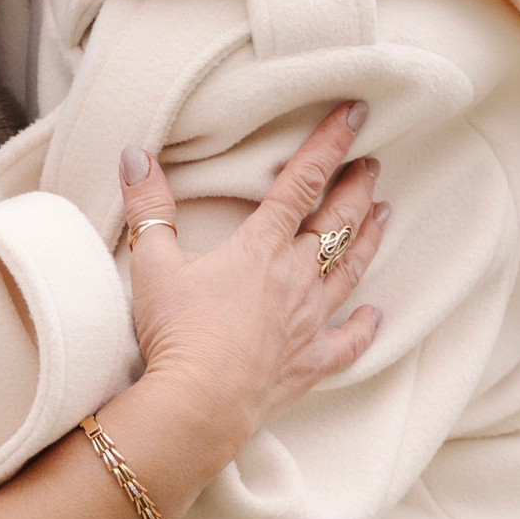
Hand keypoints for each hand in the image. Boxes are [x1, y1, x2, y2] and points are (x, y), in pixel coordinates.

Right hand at [118, 103, 384, 475]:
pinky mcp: (309, 362)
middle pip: (337, 223)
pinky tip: (374, 315)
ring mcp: (308, 322)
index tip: (357, 114)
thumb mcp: (153, 262)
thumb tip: (135, 154)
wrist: (200, 404)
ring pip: (349, 272)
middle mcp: (295, 278)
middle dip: (357, 189)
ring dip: (367, 240)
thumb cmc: (176, 332)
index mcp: (261, 247)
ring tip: (384, 214)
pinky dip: (363, 327)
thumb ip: (148, 206)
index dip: (330, 144)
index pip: (302, 182)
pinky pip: (346, 342)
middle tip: (372, 165)